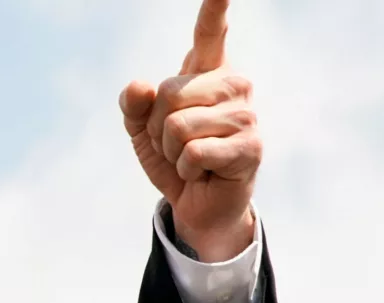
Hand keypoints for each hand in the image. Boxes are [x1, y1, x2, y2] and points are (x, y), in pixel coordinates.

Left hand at [120, 0, 259, 261]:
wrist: (195, 203)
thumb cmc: (172, 158)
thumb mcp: (141, 130)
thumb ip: (133, 105)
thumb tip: (140, 86)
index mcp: (207, 73)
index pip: (209, 35)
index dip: (214, 10)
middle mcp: (233, 86)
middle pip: (170, 92)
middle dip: (157, 127)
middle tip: (175, 144)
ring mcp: (246, 114)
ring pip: (179, 125)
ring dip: (171, 150)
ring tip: (190, 158)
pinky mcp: (250, 146)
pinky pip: (193, 151)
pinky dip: (185, 168)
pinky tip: (203, 172)